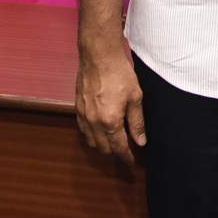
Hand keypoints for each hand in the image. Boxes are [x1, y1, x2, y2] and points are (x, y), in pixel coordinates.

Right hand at [75, 38, 145, 164]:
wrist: (98, 55)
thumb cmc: (119, 73)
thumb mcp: (135, 97)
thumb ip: (137, 122)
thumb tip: (140, 141)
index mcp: (110, 121)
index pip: (118, 147)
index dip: (126, 156)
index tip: (131, 162)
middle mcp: (93, 122)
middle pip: (103, 147)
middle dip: (114, 151)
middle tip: (124, 149)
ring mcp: (83, 115)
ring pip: (90, 140)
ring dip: (101, 144)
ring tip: (112, 140)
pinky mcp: (77, 107)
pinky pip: (82, 129)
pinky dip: (91, 134)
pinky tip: (99, 128)